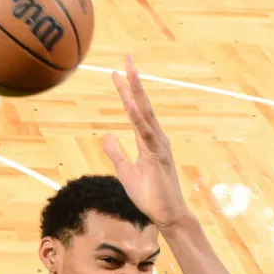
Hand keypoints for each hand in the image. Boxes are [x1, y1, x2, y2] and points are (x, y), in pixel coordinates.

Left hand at [102, 55, 191, 228]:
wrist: (167, 215)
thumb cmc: (149, 194)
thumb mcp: (125, 171)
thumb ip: (116, 153)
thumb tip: (106, 135)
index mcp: (148, 140)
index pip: (135, 110)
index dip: (126, 90)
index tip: (116, 71)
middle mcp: (156, 138)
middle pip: (142, 104)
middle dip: (134, 81)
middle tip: (127, 58)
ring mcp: (159, 145)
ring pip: (145, 114)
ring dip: (136, 92)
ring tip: (128, 72)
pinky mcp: (158, 156)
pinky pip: (146, 134)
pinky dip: (138, 118)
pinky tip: (130, 104)